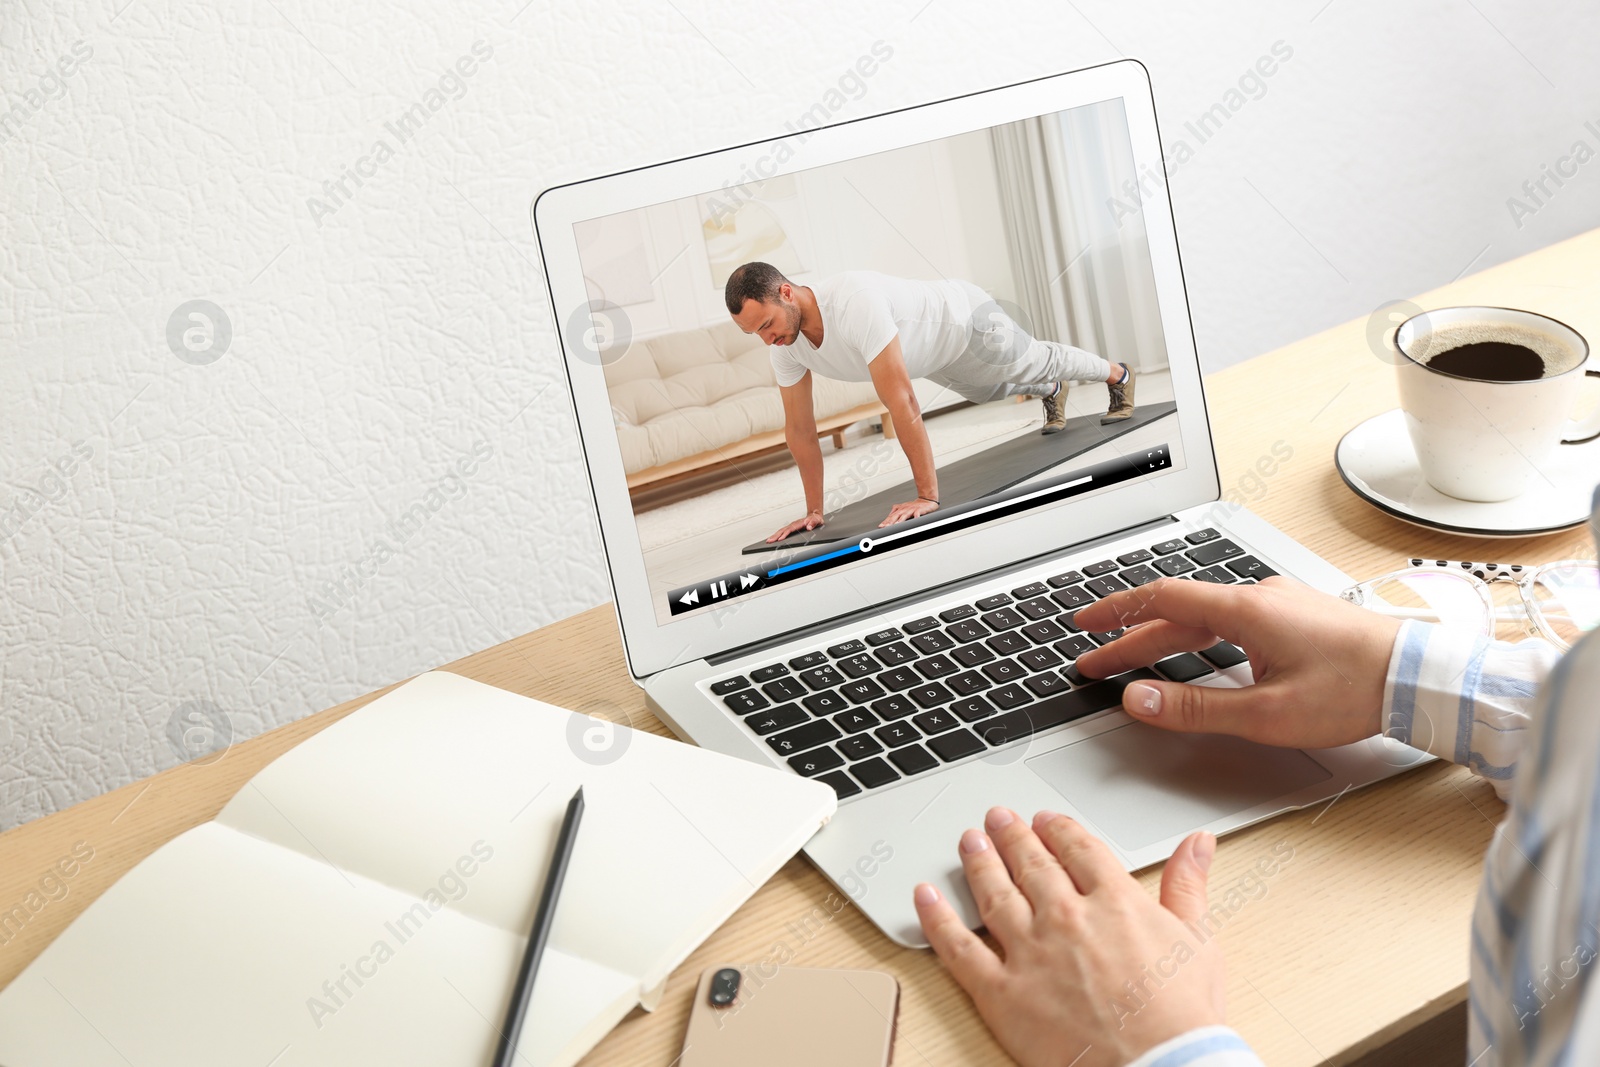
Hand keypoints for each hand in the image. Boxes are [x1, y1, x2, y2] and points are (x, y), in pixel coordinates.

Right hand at [766, 510, 824, 542]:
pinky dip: (777, 534)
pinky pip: (783, 531)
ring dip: (774, 535)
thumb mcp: (817, 520)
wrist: (815, 515)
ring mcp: (791, 525)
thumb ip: (813, 523)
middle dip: (775, 536)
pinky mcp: (791, 527)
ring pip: (781, 530)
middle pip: (782, 530)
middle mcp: (793, 524)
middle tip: (769, 541)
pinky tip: (774, 538)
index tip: (779, 539)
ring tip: (768, 541)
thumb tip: (808, 527)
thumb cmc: (815, 518)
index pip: (790, 529)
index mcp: (799, 523)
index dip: (784, 534)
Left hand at [878, 497, 937, 526]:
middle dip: (890, 521)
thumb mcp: (904, 507)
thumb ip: (896, 511)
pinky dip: (916, 516)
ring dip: (900, 520)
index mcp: (900, 509)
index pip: (891, 516)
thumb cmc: (914, 506)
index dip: (886, 521)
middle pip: (896, 515)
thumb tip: (888, 517)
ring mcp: (912, 509)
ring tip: (896, 525)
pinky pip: (918, 513)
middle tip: (886, 527)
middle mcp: (905, 508)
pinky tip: (915, 519)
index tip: (881, 526)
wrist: (926, 499)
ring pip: (905, 515)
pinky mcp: (920, 509)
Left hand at [916, 807, 1223, 1066]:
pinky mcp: (1002, 992)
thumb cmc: (1182, 1019)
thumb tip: (1197, 843)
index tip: (1045, 821)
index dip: (1057, 830)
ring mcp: (1030, 953)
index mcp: (1114, 902)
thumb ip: (1188, 886)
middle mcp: (1066, 918)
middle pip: (1031, 864)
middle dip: (1012, 836)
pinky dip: (936, 919)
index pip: (1077, 849)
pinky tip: (924, 896)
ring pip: (994, 893)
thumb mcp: (1198, 942)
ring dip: (978, 861)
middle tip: (997, 818)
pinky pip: (959, 948)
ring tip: (968, 840)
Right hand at [1072, 576, 1399, 748]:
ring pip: (1205, 620)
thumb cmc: (1355, 690)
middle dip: (1131, 640)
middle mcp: (1258, 597)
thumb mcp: (1266, 712)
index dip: (1116, 611)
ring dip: (1165, 642)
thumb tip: (1138, 699)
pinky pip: (1231, 623)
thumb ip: (1194, 707)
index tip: (1084, 624)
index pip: (1160, 600)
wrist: (1419, 678)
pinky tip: (1199, 660)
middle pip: (1177, 614)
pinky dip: (1200, 640)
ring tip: (1135, 664)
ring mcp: (1278, 604)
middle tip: (1095, 662)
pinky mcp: (1294, 618)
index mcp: (1245, 610)